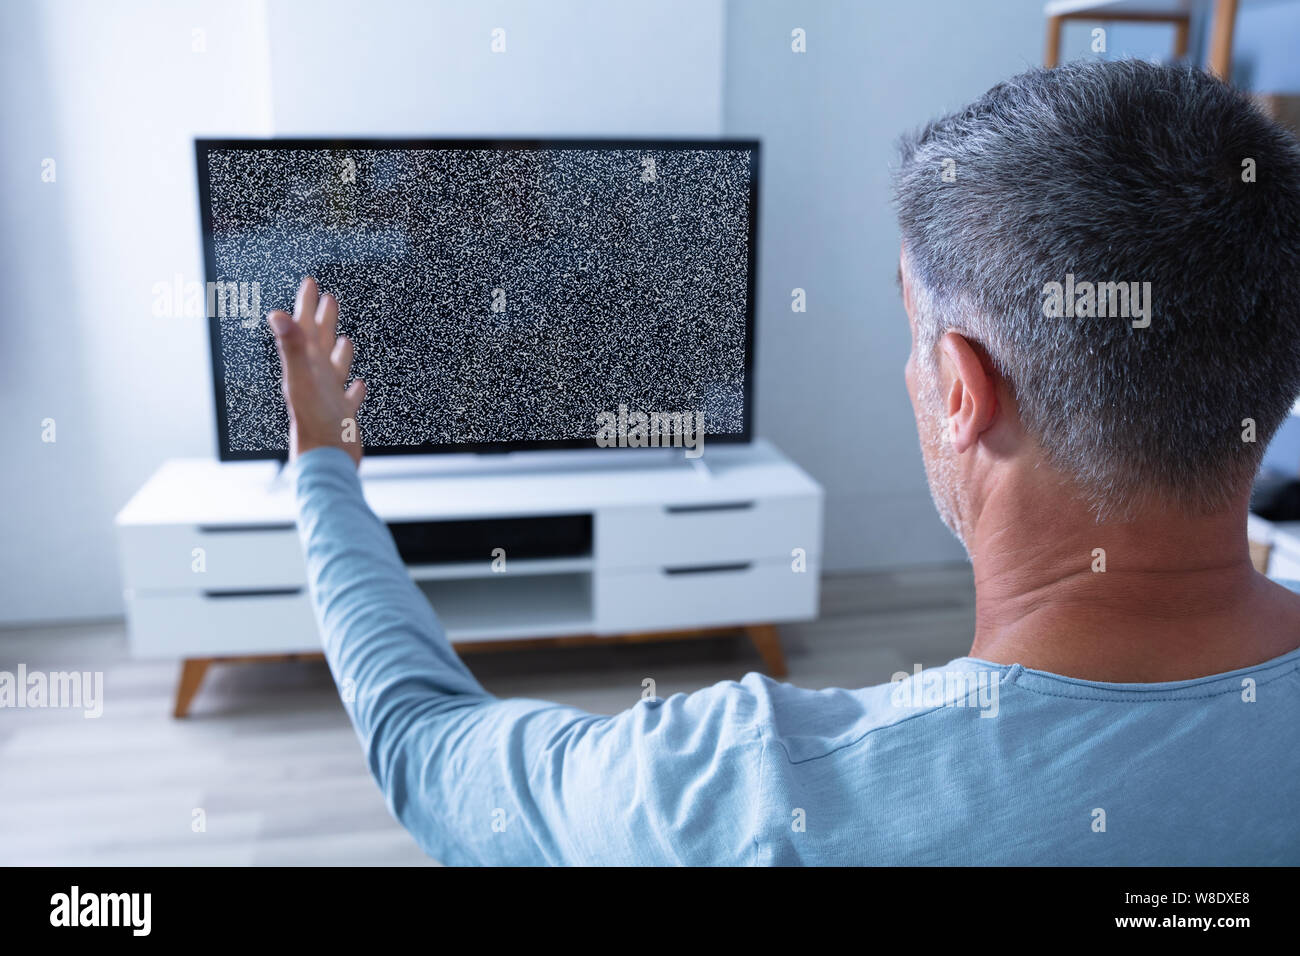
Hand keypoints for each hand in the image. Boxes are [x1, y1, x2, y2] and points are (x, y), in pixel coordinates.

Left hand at [267, 276, 366, 466]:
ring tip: (343, 337)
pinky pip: (348, 396)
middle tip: (326, 297)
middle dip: (321, 319)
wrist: (327, 461)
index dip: (307, 305)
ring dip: (337, 350)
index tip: (310, 282)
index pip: (305, 328)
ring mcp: (328, 397)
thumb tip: (276, 316)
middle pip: (318, 342)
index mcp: (305, 367)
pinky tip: (359, 384)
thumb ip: (291, 347)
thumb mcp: (303, 380)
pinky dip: (353, 388)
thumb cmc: (314, 424)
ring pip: (333, 367)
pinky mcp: (341, 415)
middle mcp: (315, 379)